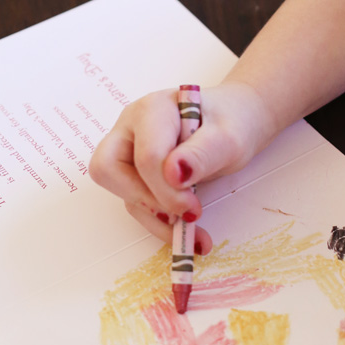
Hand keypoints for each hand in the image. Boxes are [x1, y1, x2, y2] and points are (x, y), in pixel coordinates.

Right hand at [89, 81, 269, 250]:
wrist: (236, 123)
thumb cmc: (232, 122)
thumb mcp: (228, 138)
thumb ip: (201, 154)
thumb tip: (173, 174)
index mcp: (153, 110)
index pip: (145, 156)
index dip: (166, 190)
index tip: (193, 208)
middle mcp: (132, 127)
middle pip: (108, 169)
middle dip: (144, 201)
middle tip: (181, 216)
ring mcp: (129, 149)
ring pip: (122, 192)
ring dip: (154, 219)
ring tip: (192, 233)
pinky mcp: (135, 172)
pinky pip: (136, 202)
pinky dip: (159, 222)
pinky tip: (187, 232)